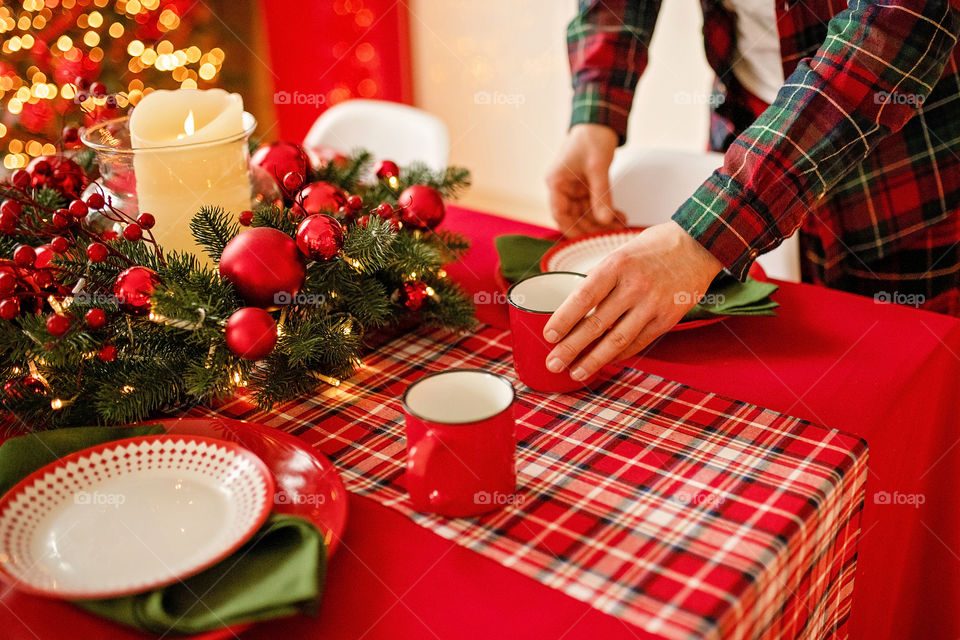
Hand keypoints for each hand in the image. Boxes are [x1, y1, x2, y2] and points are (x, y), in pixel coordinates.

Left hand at [542, 221, 723, 379]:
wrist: (698, 246)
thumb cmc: (651, 249)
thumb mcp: (620, 254)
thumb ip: (599, 280)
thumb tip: (572, 310)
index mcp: (616, 265)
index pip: (583, 296)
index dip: (564, 319)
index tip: (548, 336)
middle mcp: (634, 286)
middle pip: (596, 324)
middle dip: (571, 347)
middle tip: (554, 363)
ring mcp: (653, 304)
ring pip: (617, 340)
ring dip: (593, 360)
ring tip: (575, 372)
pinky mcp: (668, 319)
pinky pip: (638, 343)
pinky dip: (618, 355)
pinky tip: (604, 362)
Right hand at [546, 123, 625, 236]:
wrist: (599, 121)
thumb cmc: (592, 138)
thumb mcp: (598, 167)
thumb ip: (601, 195)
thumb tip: (605, 220)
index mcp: (556, 182)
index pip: (559, 214)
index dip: (571, 230)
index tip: (585, 242)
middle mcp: (562, 187)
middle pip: (574, 216)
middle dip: (593, 227)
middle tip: (610, 235)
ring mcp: (574, 188)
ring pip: (585, 213)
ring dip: (602, 220)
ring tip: (620, 226)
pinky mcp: (584, 186)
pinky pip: (593, 204)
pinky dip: (605, 211)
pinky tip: (619, 216)